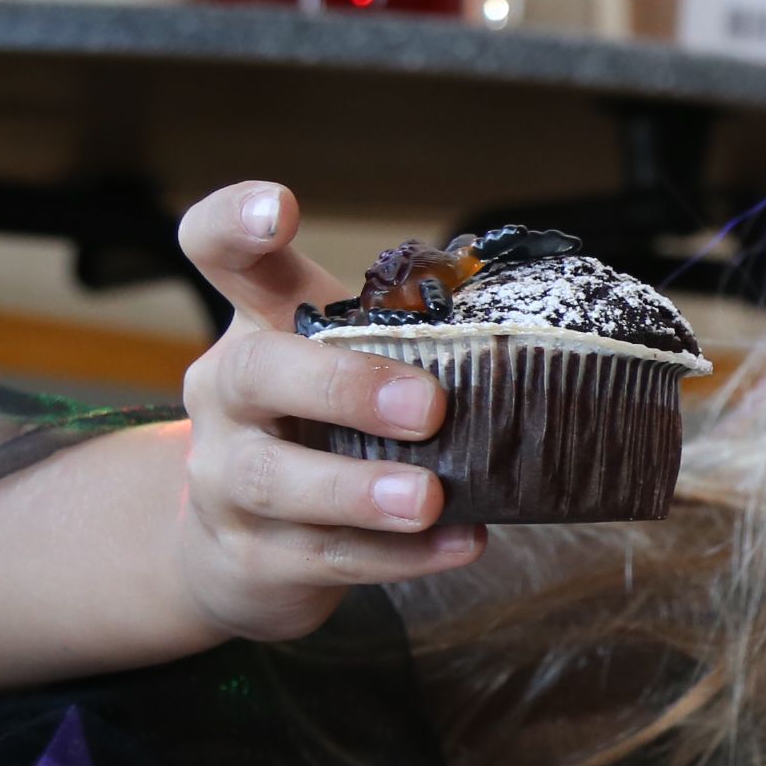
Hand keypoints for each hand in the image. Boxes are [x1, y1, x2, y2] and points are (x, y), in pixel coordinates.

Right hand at [171, 183, 486, 640]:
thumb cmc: (320, 432)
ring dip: (360, 490)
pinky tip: (459, 542)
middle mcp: (226, 397)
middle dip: (342, 386)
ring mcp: (227, 480)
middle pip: (252, 373)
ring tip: (429, 497)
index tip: (283, 209)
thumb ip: (419, 342)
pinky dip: (399, 556)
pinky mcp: (251, 556)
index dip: (236, 221)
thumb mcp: (350, 369)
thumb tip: (546, 328)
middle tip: (428, 406)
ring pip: (279, 481)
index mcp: (256, 329)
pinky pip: (326, 557)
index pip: (219, 253)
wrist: (236, 550)